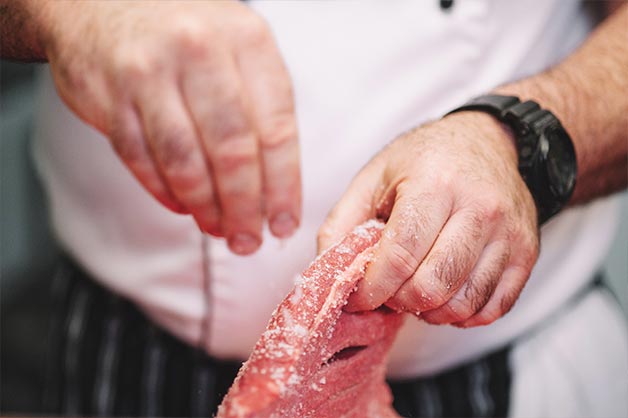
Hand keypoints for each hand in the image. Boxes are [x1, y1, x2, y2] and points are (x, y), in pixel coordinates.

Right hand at [40, 0, 300, 253]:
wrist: (104, 1)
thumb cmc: (189, 36)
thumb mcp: (239, 52)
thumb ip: (262, 111)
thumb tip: (275, 193)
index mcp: (248, 42)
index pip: (276, 130)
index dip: (283, 187)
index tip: (283, 223)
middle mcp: (200, 51)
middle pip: (232, 152)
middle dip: (243, 208)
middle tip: (248, 239)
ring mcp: (149, 71)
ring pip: (185, 161)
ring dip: (205, 207)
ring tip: (218, 229)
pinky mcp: (108, 94)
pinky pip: (140, 159)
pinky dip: (164, 191)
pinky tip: (183, 206)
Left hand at [318, 112, 538, 326]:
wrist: (491, 141)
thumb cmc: (426, 159)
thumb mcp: (375, 175)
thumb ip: (343, 221)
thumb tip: (326, 269)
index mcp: (435, 184)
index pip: (400, 256)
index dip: (372, 288)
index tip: (359, 296)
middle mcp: (480, 209)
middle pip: (432, 286)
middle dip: (399, 301)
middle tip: (388, 290)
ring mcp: (510, 233)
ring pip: (464, 304)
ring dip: (430, 311)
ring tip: (415, 289)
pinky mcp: (528, 253)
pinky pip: (493, 309)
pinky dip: (462, 315)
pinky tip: (446, 295)